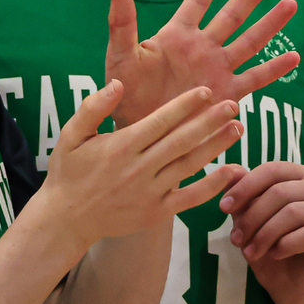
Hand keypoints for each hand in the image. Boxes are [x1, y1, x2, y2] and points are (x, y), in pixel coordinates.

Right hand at [43, 80, 246, 253]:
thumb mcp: (70, 134)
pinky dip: (213, 185)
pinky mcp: (157, 212)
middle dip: (209, 121)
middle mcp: (139, 168)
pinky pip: (190, 197)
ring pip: (190, 166)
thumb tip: (118, 84)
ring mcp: (150, 192)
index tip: (206, 91)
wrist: (66, 219)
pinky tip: (233, 170)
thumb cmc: (68, 172)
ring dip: (216, 147)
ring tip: (237, 129)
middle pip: (182, 140)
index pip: (160, 121)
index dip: (185, 105)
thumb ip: (93, 107)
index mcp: (121, 146)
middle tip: (233, 104)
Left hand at [106, 0, 299, 127]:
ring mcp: (217, 70)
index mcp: (177, 35)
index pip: (198, 1)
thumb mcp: (121, 55)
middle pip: (233, 15)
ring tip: (291, 4)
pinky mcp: (227, 95)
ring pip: (250, 42)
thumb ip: (122, 22)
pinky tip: (294, 57)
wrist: (141, 131)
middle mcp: (202, 48)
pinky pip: (255, 79)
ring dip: (270, 24)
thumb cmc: (126, 92)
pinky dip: (274, 69)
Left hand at [219, 162, 303, 303]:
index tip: (223, 207)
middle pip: (280, 192)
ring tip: (250, 252)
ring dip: (264, 234)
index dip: (245, 187)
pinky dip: (285, 244)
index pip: (271, 170)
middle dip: (252, 217)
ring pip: (293, 212)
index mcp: (299, 177)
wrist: (297, 290)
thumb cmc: (272, 249)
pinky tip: (274, 254)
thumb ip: (243, 195)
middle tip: (235, 239)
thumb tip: (230, 170)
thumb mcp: (251, 221)